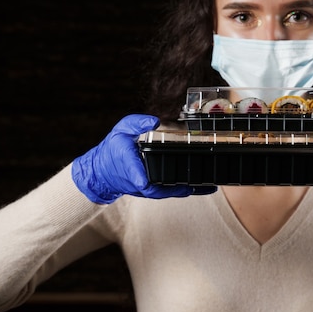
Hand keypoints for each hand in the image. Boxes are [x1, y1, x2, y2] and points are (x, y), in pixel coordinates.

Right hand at [72, 114, 216, 203]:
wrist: (102, 171)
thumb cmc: (112, 149)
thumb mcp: (121, 130)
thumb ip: (136, 123)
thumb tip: (154, 120)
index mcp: (130, 166)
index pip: (138, 176)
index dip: (144, 179)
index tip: (148, 182)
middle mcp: (140, 181)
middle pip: (162, 188)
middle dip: (183, 186)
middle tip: (204, 183)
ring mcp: (147, 189)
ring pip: (169, 191)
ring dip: (189, 190)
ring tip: (209, 186)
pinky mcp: (152, 191)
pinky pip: (170, 191)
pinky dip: (186, 190)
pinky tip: (201, 187)